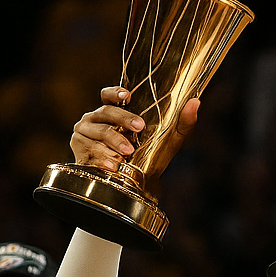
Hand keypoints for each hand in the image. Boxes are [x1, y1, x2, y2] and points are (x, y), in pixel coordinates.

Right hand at [69, 86, 199, 173]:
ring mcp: (84, 134)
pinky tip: (113, 165)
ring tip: (127, 154)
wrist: (138, 184)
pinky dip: (101, 158)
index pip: (108, 95)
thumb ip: (183, 122)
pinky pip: (89, 151)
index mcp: (113, 111)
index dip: (115, 93)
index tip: (128, 96)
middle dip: (123, 119)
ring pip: (98, 133)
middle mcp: (95, 118)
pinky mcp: (79, 151)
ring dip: (113, 142)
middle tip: (139, 128)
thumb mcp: (169, 139)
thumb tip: (196, 102)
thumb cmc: (151, 155)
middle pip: (106, 112)